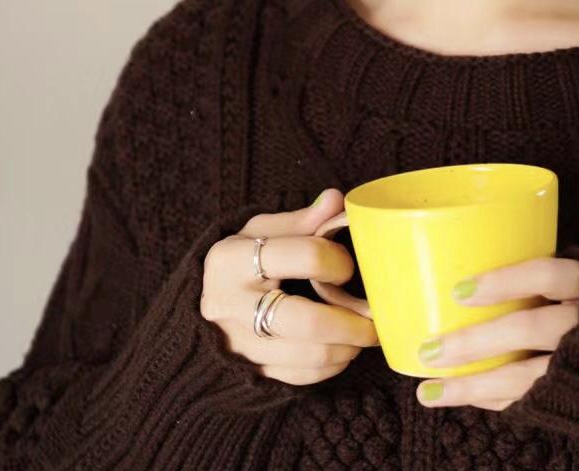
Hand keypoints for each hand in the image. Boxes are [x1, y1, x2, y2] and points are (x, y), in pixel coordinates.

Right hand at [200, 188, 378, 385]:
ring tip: (364, 333)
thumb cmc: (241, 258)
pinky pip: (299, 377)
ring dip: (347, 347)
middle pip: (307, 322)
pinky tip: (343, 350)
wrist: (201, 300)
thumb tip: (338, 201)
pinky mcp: (249, 370)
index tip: (348, 266)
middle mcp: (232, 306)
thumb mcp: (260, 230)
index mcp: (234, 260)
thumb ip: (301, 219)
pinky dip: (330, 367)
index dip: (337, 261)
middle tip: (377, 318)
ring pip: (307, 356)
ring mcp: (238, 344)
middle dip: (353, 324)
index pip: (304, 256)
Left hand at [415, 255, 578, 410]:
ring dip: (472, 386)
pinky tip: (462, 398)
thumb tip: (489, 251)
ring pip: (523, 377)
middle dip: (475, 342)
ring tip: (429, 390)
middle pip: (529, 329)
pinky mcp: (578, 401)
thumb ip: (559, 276)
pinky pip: (529, 401)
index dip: (504, 281)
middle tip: (429, 349)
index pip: (547, 275)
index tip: (460, 291)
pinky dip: (494, 401)